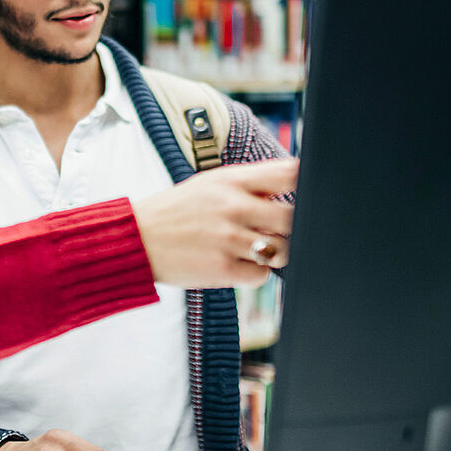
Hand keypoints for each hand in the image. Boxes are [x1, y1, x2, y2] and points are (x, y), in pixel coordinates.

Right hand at [132, 157, 296, 287]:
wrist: (137, 239)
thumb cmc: (177, 211)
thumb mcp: (209, 184)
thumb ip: (249, 185)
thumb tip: (294, 186)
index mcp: (231, 181)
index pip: (287, 174)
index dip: (308, 182)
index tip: (312, 190)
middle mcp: (233, 207)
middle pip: (293, 217)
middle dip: (293, 226)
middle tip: (280, 229)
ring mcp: (229, 239)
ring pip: (282, 250)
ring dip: (276, 251)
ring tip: (256, 247)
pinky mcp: (223, 269)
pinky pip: (261, 276)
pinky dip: (256, 273)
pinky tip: (238, 263)